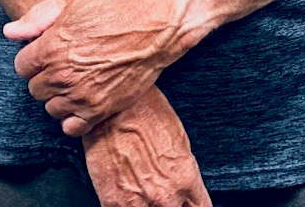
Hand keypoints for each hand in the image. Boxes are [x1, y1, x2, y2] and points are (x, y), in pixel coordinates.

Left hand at [4, 0, 189, 134]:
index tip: (47, 50)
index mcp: (51, 47)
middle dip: (44, 75)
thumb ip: (38, 17)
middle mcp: (62, 75)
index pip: (21, 66)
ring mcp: (81, 95)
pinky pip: (71, 127)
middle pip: (34, 89)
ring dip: (58, 96)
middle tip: (63, 62)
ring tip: (75, 78)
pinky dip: (73, 117)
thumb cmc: (116, 6)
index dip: (33, 56)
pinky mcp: (100, 110)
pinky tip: (83, 98)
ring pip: (51, 108)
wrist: (155, 26)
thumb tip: (10, 32)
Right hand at [81, 86, 210, 206]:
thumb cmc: (144, 112)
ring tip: (140, 187)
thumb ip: (183, 170)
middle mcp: (165, 195)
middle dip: (171, 204)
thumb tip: (186, 186)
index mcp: (185, 178)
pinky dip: (126, 205)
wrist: (112, 107)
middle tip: (159, 188)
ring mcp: (139, 202)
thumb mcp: (178, 138)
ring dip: (149, 206)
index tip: (187, 202)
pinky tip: (125, 190)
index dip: (192, 205)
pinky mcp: (113, 202)